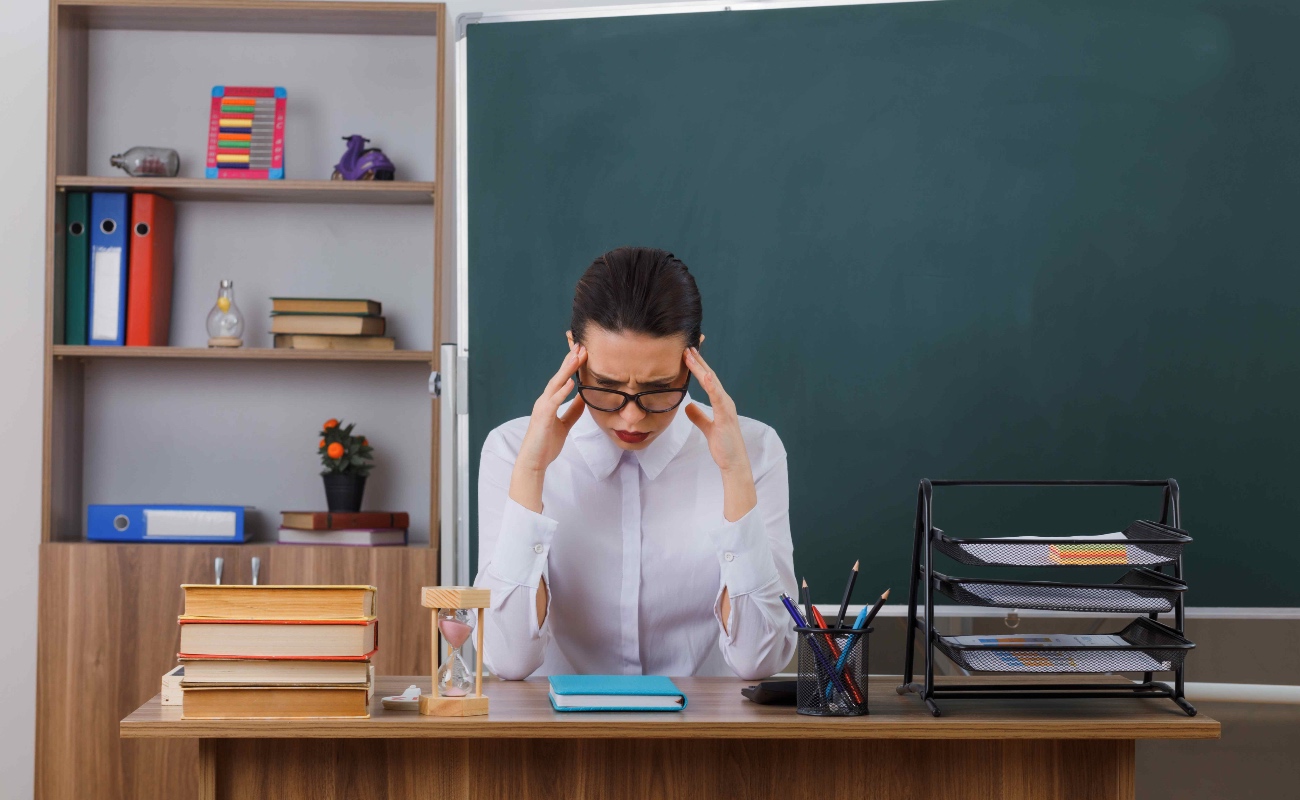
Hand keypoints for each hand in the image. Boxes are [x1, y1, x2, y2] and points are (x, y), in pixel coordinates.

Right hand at [509, 345, 586, 512]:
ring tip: (576, 357)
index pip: (562, 380)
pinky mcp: (542, 417)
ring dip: (566, 370)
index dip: (571, 366)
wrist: (534, 461)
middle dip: (570, 361)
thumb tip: (583, 398)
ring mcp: (542, 408)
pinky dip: (562, 392)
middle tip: (581, 346)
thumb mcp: (565, 424)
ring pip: (555, 385)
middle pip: (559, 377)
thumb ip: (573, 411)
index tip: (582, 353)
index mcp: (550, 402)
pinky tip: (570, 383)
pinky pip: (553, 402)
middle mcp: (544, 401)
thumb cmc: (547, 444)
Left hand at [684, 347, 756, 521]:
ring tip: (690, 353)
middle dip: (698, 359)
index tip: (686, 351)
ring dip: (701, 367)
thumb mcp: (707, 428)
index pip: (706, 379)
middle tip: (686, 344)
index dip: (697, 365)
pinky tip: (704, 374)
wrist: (734, 463)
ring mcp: (726, 407)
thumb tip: (688, 406)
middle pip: (709, 376)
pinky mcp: (726, 416)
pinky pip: (718, 398)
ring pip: (712, 382)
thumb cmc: (724, 446)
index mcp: (720, 402)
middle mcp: (724, 401)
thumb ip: (699, 416)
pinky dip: (711, 385)